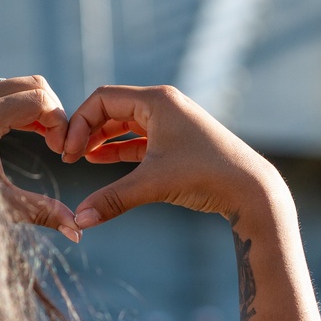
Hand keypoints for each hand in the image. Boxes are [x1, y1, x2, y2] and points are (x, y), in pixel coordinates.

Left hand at [0, 76, 81, 241]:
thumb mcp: (3, 205)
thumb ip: (43, 212)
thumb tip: (77, 232)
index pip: (39, 99)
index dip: (60, 123)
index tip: (61, 152)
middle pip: (35, 85)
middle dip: (54, 113)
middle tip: (57, 146)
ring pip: (23, 86)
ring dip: (42, 111)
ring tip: (47, 142)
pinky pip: (9, 92)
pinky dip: (26, 109)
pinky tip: (34, 136)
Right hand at [62, 85, 281, 228]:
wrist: (251, 189)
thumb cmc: (206, 176)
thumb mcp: (154, 185)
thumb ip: (113, 199)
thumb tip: (79, 221)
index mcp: (157, 100)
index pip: (102, 99)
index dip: (79, 124)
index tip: (70, 154)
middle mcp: (165, 103)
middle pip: (111, 108)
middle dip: (88, 131)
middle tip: (70, 157)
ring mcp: (173, 120)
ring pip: (126, 123)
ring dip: (102, 139)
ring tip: (81, 158)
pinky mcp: (178, 139)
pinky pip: (140, 137)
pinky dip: (120, 147)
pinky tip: (101, 161)